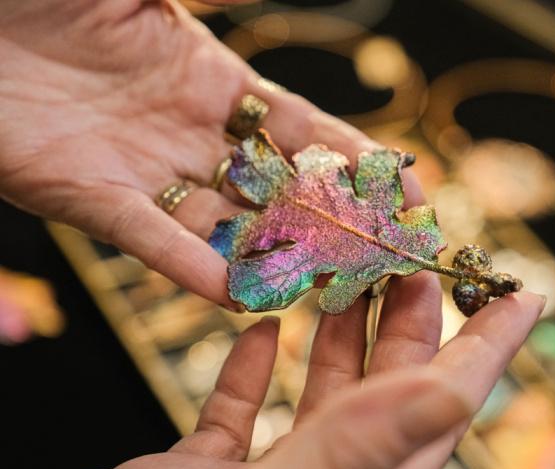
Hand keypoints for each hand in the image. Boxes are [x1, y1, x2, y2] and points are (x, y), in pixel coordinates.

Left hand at [0, 0, 418, 306]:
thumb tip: (280, 1)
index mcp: (211, 79)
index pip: (304, 130)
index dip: (357, 161)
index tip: (407, 190)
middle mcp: (189, 133)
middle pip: (277, 189)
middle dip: (332, 222)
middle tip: (384, 254)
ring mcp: (145, 171)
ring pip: (227, 225)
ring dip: (276, 256)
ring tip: (327, 286)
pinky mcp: (90, 199)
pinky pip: (153, 242)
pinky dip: (195, 269)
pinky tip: (237, 296)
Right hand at [21, 278, 544, 468]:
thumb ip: (351, 458)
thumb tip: (453, 396)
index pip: (441, 413)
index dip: (489, 350)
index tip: (524, 294)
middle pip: (386, 392)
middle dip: (410, 318)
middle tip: (418, 253)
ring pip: (320, 397)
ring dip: (338, 331)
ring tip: (349, 271)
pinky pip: (244, 413)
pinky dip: (254, 368)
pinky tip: (257, 328)